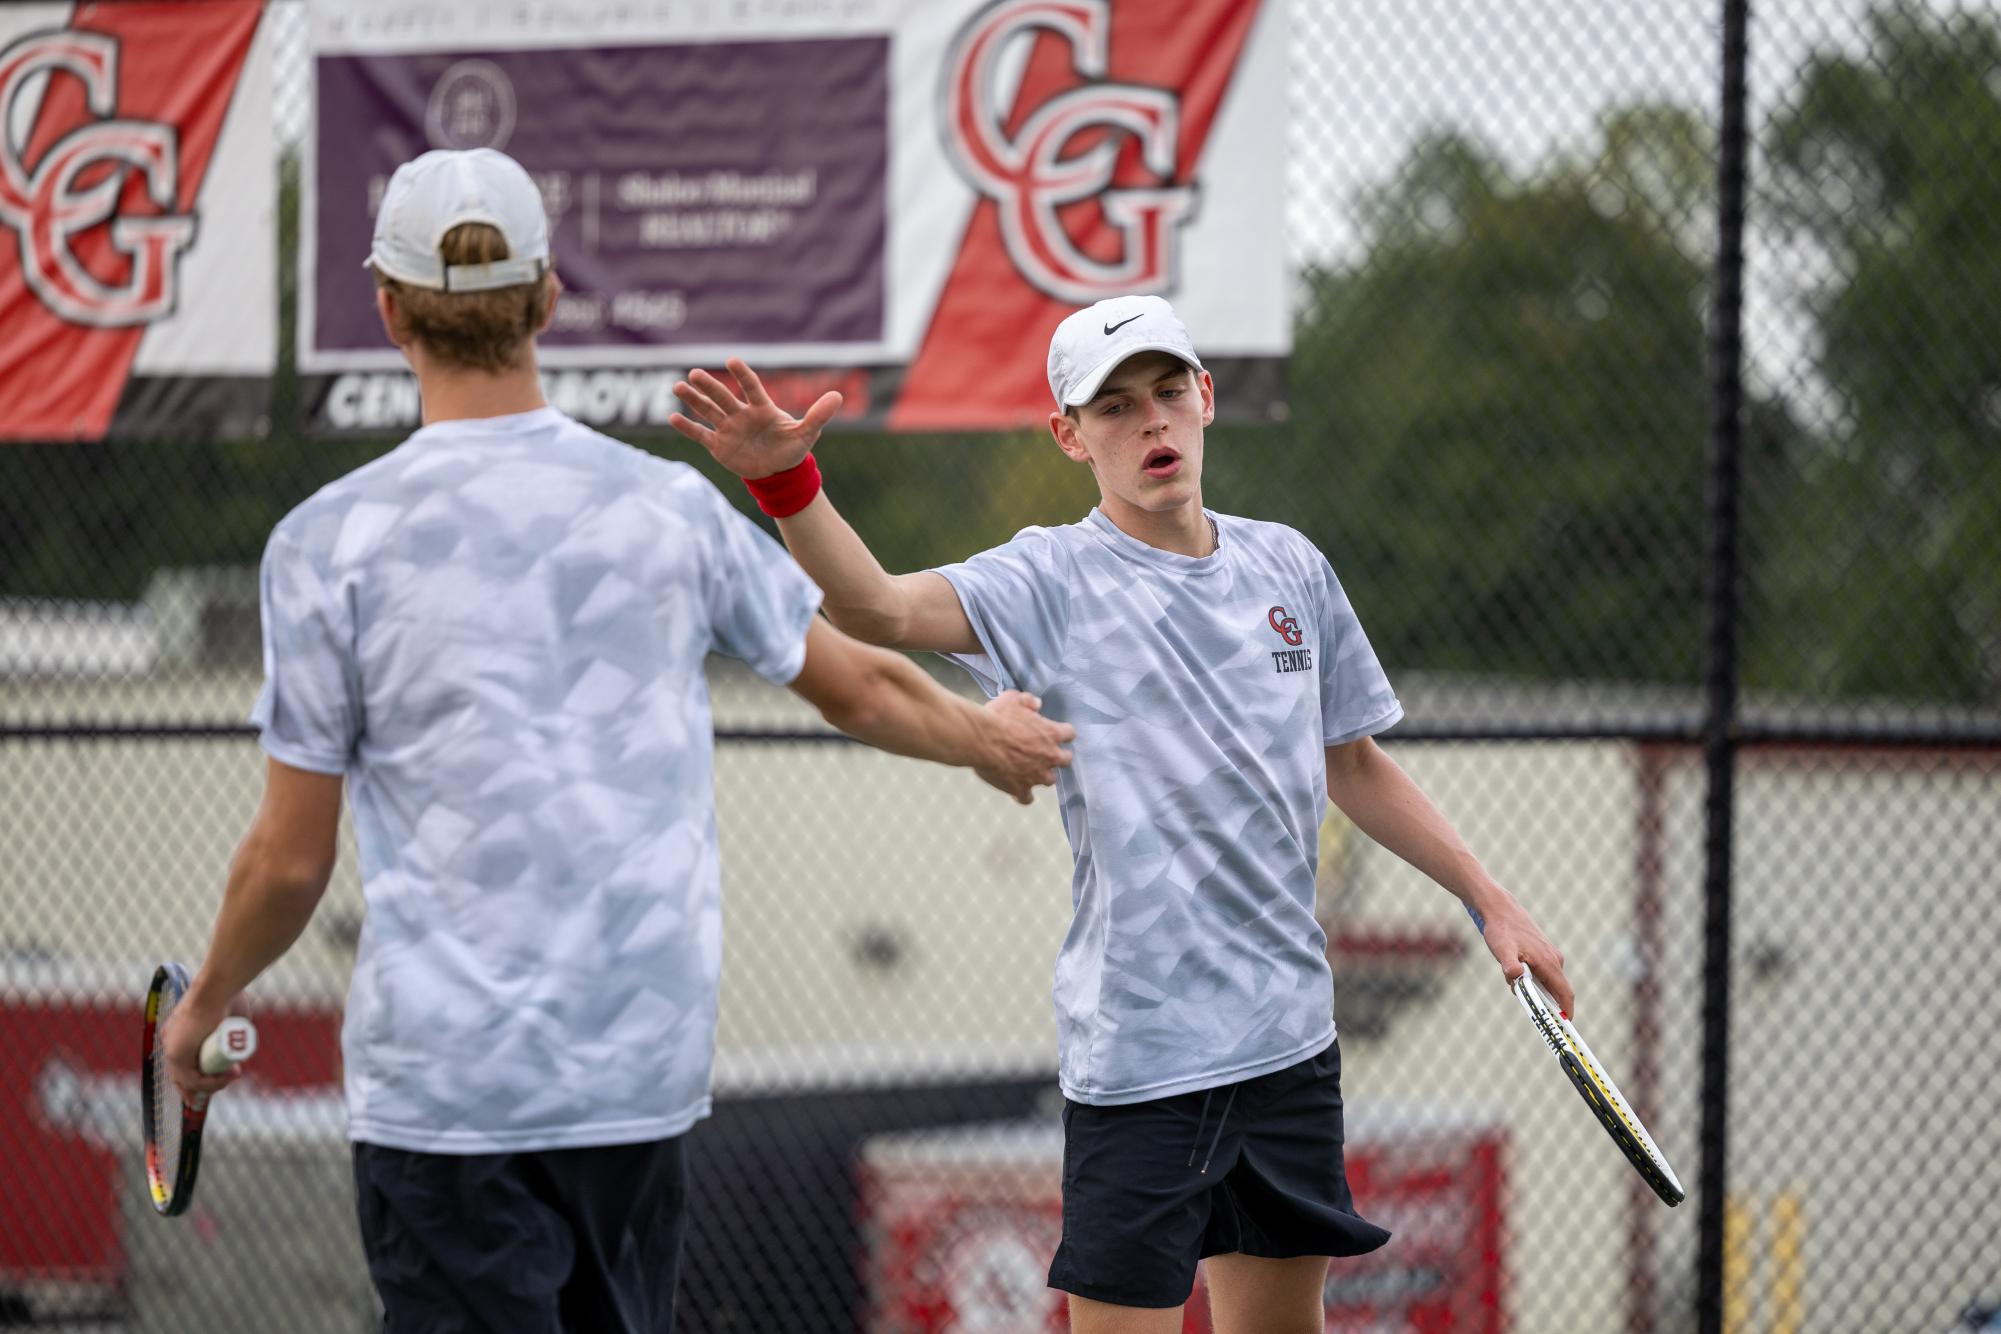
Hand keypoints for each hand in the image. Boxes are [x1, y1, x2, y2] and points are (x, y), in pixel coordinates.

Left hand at [161, 987, 243, 1106]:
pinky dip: (211, 1083)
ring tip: (233, 1074)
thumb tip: (241, 1050)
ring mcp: (172, 1050)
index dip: (195, 1079)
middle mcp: (171, 1043)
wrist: (217, 989)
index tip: (211, 1086)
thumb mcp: (232, 1021)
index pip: (183, 1064)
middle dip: (201, 1089)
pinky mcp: (177, 1055)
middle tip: (223, 1086)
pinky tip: (226, 1076)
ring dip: (214, 1084)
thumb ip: (234, 1036)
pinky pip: (193, 1080)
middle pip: (181, 1077)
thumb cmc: (228, 997)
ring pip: (189, 1081)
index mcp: (180, 1033)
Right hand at [668, 357, 842, 479]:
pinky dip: (688, 427)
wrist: (779, 472)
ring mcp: (728, 428)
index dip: (742, 375)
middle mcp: (741, 414)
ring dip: (693, 400)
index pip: (750, 387)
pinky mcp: (719, 445)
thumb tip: (838, 396)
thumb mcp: (808, 433)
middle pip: (723, 397)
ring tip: (677, 386)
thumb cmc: (792, 448)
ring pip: (708, 411)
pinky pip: (700, 434)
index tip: (731, 361)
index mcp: (762, 407)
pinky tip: (673, 417)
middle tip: (694, 374)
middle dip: (709, 386)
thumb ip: (818, 415)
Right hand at [975, 692, 1075, 804]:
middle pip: (1065, 760)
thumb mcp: (1013, 699)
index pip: (1069, 734)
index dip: (1063, 733)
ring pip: (1050, 781)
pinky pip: (1027, 798)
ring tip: (1030, 772)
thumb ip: (1028, 701)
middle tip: (1045, 753)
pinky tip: (1016, 792)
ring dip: (1042, 776)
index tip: (1056, 733)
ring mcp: (1036, 775)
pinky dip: (1023, 795)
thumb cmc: (997, 717)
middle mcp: (1049, 756)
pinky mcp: (1020, 788)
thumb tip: (1036, 704)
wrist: (980, 740)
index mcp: (1051, 733)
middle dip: (1058, 757)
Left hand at [1471, 889, 1575, 1017]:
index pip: (1565, 993)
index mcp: (1549, 962)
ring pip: (1545, 981)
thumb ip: (1509, 965)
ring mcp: (1550, 955)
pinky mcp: (1544, 952)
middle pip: (1556, 990)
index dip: (1567, 1012)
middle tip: (1525, 1002)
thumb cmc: (1502, 929)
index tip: (1565, 1026)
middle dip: (1542, 1001)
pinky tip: (1512, 969)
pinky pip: (1541, 973)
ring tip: (1511, 975)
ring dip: (1531, 987)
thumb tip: (1515, 977)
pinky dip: (1530, 978)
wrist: (1501, 909)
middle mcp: (1554, 960)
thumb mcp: (1502, 949)